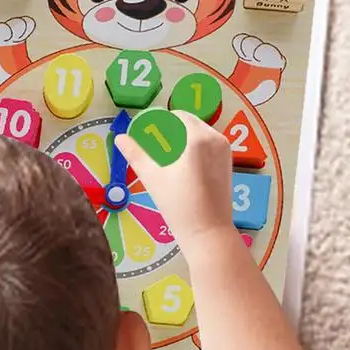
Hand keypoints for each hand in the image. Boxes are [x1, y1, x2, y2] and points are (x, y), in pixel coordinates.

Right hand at [115, 111, 233, 260]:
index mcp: (198, 138)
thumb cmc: (179, 205)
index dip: (162, 122)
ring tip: (168, 158)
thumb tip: (120, 138)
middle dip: (173, 131)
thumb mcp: (152, 177)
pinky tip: (183, 166)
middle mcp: (216, 138)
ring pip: (201, 134)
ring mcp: (225, 150)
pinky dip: (196, 148)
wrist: (208, 233)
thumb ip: (135, 154)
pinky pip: (209, 145)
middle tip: (156, 147)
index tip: (149, 134)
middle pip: (190, 123)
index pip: (178, 116)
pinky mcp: (229, 162)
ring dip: (184, 139)